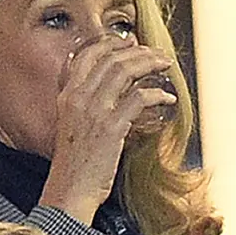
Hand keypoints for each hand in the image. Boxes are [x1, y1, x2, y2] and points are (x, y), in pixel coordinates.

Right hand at [38, 36, 175, 223]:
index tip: (131, 43)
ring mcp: (94, 112)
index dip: (111, 44)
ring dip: (150, 63)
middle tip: (156, 54)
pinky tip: (168, 97)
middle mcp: (78, 98)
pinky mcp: (111, 127)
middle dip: (139, 51)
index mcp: (67, 96)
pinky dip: (157, 93)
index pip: (87, 55)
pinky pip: (139, 98)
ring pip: (124, 71)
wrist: (69, 191)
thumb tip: (112, 91)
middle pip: (111, 58)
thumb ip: (85, 105)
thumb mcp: (72, 127)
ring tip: (165, 66)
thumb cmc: (75, 164)